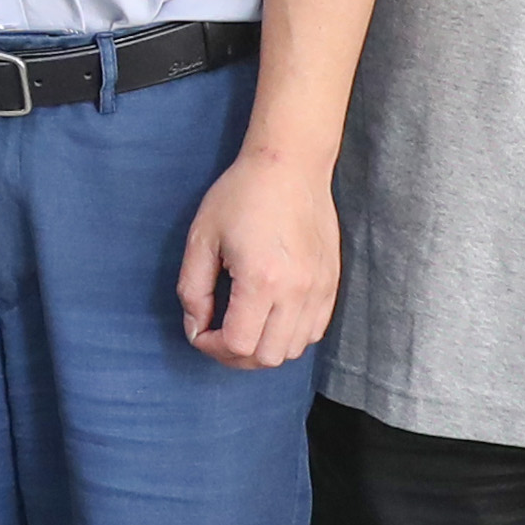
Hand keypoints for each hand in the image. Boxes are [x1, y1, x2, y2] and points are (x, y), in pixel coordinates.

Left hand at [175, 143, 339, 367]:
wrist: (290, 166)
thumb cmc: (240, 195)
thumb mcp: (202, 238)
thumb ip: (192, 289)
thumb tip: (196, 326)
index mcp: (261, 280)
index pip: (239, 345)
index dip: (211, 346)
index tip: (200, 329)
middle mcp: (297, 292)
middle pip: (267, 357)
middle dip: (235, 355)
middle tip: (217, 334)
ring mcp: (320, 289)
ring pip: (293, 350)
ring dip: (263, 348)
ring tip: (244, 326)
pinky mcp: (331, 283)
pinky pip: (314, 331)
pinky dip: (289, 335)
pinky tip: (270, 316)